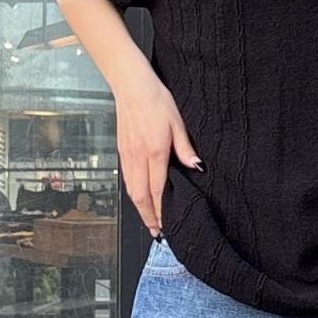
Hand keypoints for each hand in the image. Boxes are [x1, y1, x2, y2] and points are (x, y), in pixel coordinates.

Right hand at [115, 71, 200, 236]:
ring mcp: (127, 154)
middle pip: (140, 196)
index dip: (161, 211)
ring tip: (149, 220)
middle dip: (148, 217)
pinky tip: (140, 197)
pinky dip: (133, 193)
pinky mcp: (121, 150)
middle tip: (156, 232)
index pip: (157, 190)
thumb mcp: (177, 121)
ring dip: (139, 208)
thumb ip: (185, 147)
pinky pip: (126, 178)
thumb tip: (196, 167)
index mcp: (154, 151)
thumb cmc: (155, 99)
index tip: (166, 224)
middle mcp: (137, 156)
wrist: (130, 85)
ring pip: (131, 189)